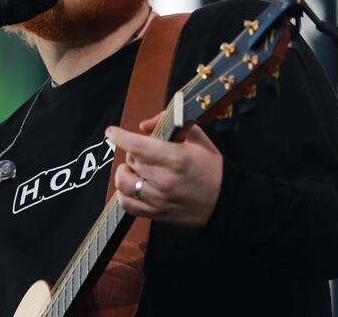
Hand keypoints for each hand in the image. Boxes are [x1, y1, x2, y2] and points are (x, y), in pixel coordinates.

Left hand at [106, 112, 222, 226]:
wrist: (226, 201)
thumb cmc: (212, 167)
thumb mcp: (198, 138)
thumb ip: (170, 124)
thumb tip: (144, 126)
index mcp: (176, 158)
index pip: (137, 146)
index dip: (120, 137)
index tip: (111, 132)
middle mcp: (165, 180)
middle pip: (131, 161)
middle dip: (132, 153)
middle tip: (142, 152)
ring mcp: (159, 200)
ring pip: (124, 184)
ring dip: (125, 173)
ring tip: (134, 169)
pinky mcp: (157, 214)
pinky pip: (128, 205)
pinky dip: (124, 194)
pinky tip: (133, 186)